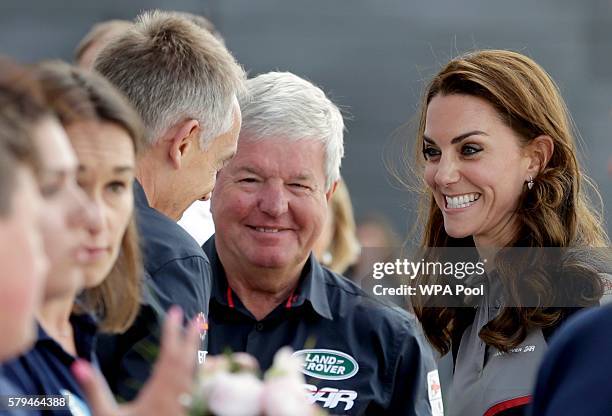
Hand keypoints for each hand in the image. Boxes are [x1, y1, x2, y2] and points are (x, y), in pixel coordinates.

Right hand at [72, 306, 199, 415]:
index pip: (169, 356)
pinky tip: (196, 364)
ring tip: (198, 333)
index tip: (175, 312)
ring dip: (196, 352)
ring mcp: (182, 408)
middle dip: (191, 337)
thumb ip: (93, 389)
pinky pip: (195, 390)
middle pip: (187, 362)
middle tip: (198, 315)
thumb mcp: (104, 415)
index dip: (172, 332)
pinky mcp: (184, 414)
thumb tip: (77, 364)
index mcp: (157, 395)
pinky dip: (196, 372)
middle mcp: (174, 400)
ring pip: (194, 375)